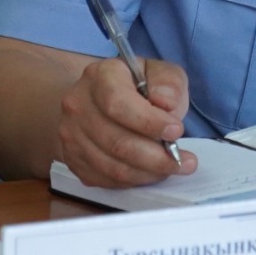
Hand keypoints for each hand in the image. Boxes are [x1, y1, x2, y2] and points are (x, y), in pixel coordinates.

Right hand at [58, 57, 194, 188]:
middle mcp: (78, 105)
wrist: (100, 101)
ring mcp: (71, 135)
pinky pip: (107, 180)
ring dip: (149, 173)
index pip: (118, 103)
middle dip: (157, 157)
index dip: (149, 122)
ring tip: (173, 167)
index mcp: (99, 76)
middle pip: (117, 142)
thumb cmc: (137, 87)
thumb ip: (168, 83)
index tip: (177, 131)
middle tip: (184, 161)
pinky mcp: (74, 160)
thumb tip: (166, 103)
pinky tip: (151, 172)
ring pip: (113, 167)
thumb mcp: (160, 73)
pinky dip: (135, 180)